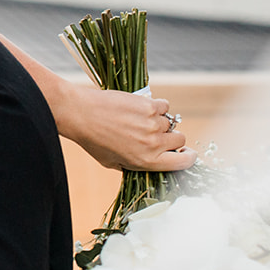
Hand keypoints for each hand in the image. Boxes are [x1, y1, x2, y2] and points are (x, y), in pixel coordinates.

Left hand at [57, 83, 195, 171]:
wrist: (81, 114)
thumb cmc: (93, 139)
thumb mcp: (112, 162)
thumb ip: (134, 164)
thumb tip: (151, 162)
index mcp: (146, 161)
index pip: (183, 162)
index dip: (188, 157)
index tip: (187, 153)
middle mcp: (153, 144)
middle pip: (180, 140)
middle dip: (171, 138)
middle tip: (155, 134)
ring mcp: (152, 123)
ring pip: (170, 122)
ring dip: (159, 121)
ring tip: (139, 120)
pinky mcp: (149, 105)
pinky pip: (164, 105)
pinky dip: (156, 106)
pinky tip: (141, 108)